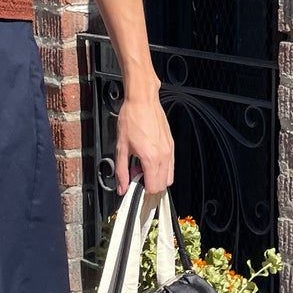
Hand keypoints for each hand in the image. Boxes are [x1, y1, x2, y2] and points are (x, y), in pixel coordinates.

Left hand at [114, 81, 173, 195]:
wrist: (143, 101)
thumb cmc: (132, 118)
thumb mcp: (120, 147)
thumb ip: (121, 171)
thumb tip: (122, 188)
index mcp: (151, 158)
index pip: (153, 188)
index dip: (143, 191)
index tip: (134, 185)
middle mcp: (164, 156)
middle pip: (162, 185)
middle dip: (149, 185)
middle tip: (136, 174)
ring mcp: (170, 150)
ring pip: (169, 177)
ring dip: (156, 177)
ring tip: (142, 166)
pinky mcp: (171, 145)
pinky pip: (171, 165)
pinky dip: (161, 168)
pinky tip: (149, 158)